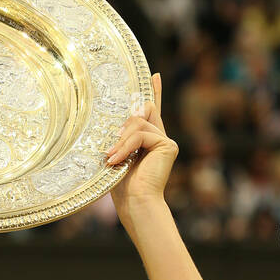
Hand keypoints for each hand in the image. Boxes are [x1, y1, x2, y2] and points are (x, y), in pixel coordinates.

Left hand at [108, 73, 178, 213]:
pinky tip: (118, 160)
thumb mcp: (119, 156)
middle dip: (123, 127)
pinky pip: (141, 133)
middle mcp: (160, 138)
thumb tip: (119, 121)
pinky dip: (126, 146)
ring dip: (121, 141)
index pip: (151, 112)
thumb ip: (122, 137)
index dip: (154, 92)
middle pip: (141, 111)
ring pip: (138, 123)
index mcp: (148, 141)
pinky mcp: (168, 144)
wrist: (136, 204)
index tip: (154, 75)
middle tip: (111, 151)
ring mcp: (166, 141)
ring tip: (112, 160)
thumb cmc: (123, 188)